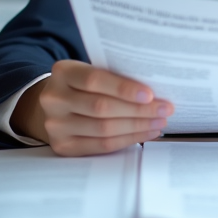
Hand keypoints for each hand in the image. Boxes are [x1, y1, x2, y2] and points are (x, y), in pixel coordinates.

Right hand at [12, 60, 174, 155]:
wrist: (55, 104)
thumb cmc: (83, 85)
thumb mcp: (91, 71)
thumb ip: (114, 76)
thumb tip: (154, 90)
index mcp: (62, 72)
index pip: (94, 80)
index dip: (123, 88)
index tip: (150, 94)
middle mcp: (54, 98)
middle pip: (101, 107)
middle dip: (138, 110)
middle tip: (164, 109)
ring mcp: (55, 125)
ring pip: (103, 129)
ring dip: (137, 126)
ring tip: (159, 121)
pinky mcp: (62, 146)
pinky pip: (101, 145)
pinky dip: (128, 139)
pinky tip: (145, 132)